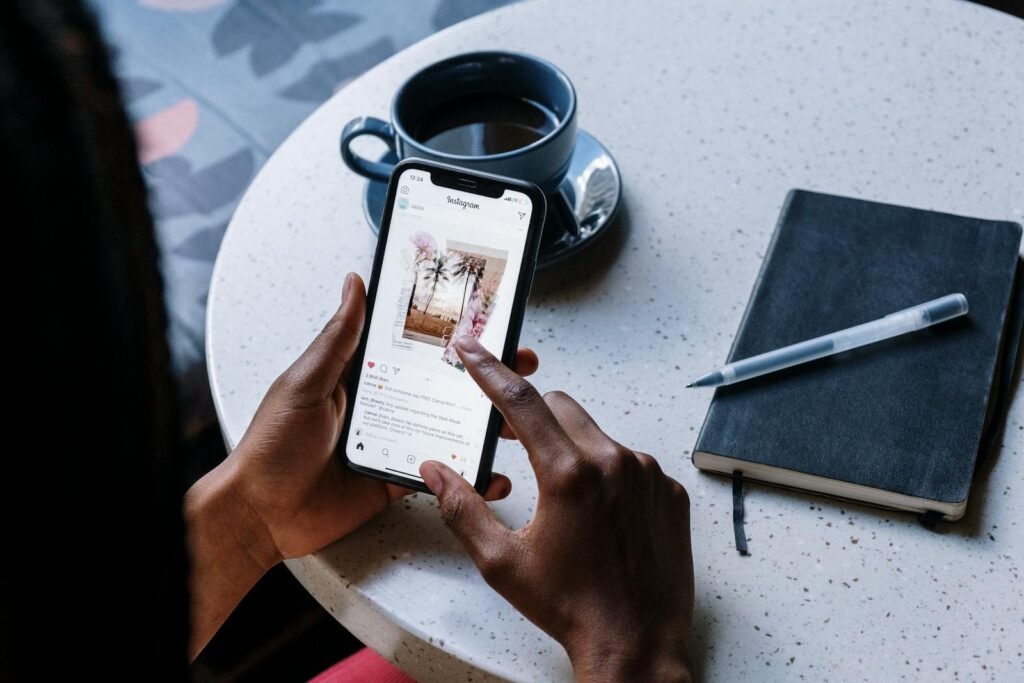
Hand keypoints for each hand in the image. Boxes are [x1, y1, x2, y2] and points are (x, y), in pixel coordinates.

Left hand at [229, 273, 536, 563]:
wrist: (261, 514)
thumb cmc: (272, 445)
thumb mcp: (306, 382)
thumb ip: (338, 339)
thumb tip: (354, 285)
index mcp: (365, 374)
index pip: (418, 346)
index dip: (454, 335)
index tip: (490, 322)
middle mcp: (386, 403)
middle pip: (445, 384)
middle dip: (486, 376)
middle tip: (521, 364)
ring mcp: (396, 441)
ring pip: (451, 427)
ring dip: (486, 423)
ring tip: (515, 420)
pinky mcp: (399, 478)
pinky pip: (442, 473)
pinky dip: (469, 474)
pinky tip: (492, 473)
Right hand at [418, 336, 693, 682]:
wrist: (636, 643)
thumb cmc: (570, 606)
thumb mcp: (502, 561)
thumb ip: (462, 508)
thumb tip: (435, 471)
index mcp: (569, 474)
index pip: (521, 402)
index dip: (490, 371)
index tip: (473, 350)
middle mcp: (614, 463)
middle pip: (561, 407)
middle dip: (532, 415)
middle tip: (510, 440)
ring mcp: (648, 475)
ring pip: (597, 434)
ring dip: (571, 447)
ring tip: (560, 496)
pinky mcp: (669, 491)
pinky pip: (630, 461)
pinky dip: (607, 472)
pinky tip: (598, 513)